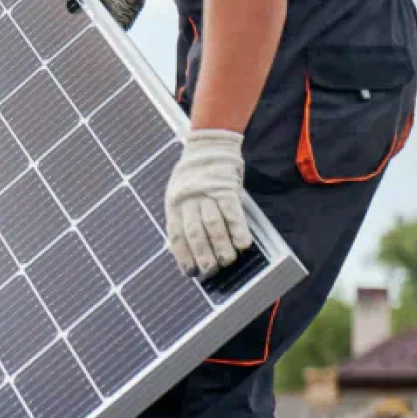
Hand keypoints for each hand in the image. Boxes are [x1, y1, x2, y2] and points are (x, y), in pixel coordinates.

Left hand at [166, 129, 251, 277]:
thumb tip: (189, 250)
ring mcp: (207, 193)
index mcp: (173, 204)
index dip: (183, 256)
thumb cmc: (194, 176)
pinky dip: (238, 229)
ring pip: (213, 224)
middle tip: (211, 271)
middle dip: (203, 255)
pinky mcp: (226, 187)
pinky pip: (232, 212)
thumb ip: (182, 217)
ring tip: (228, 261)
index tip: (190, 273)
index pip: (176, 236)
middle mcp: (187, 200)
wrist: (209, 145)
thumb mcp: (178, 195)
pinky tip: (243, 244)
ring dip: (222, 246)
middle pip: (194, 233)